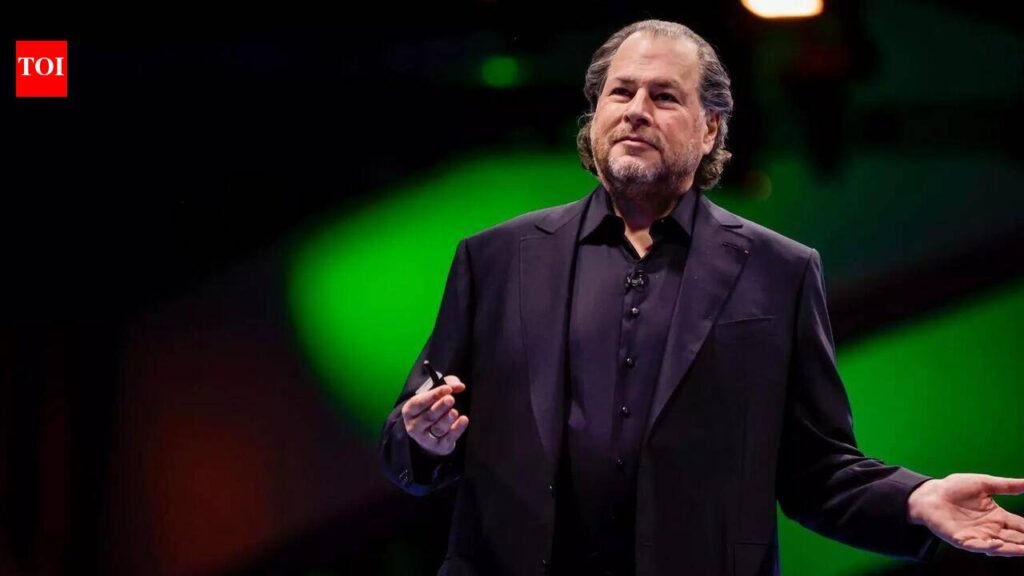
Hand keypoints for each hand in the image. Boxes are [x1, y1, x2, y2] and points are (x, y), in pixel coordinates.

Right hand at [401, 375, 469, 456]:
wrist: (430, 435)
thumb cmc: (431, 408)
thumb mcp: (436, 394)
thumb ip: (448, 385)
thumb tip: (459, 386)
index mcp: (410, 410)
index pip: (420, 402)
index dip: (433, 395)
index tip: (447, 389)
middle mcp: (414, 426)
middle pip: (428, 416)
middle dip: (440, 407)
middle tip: (450, 399)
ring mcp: (425, 438)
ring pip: (437, 428)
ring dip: (446, 419)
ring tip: (454, 412)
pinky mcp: (438, 446)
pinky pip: (448, 437)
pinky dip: (457, 429)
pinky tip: (463, 420)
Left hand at [908, 473, 1023, 556]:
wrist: (930, 493)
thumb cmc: (955, 488)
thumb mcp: (985, 484)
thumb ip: (1008, 486)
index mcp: (998, 517)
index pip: (1020, 525)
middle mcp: (990, 529)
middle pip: (1014, 539)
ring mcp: (977, 535)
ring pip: (999, 546)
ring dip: (1013, 549)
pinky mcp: (962, 539)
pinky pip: (977, 546)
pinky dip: (988, 547)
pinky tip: (998, 545)